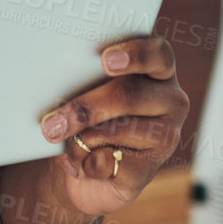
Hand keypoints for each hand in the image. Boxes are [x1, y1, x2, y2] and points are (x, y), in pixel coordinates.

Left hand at [37, 36, 187, 216]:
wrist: (81, 167)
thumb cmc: (85, 117)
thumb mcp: (82, 92)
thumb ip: (84, 81)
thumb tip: (62, 88)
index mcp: (157, 69)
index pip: (158, 54)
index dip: (135, 55)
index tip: (106, 60)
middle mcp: (170, 99)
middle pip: (128, 95)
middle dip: (85, 109)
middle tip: (52, 124)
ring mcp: (167, 136)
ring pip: (116, 131)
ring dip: (79, 141)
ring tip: (67, 145)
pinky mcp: (151, 169)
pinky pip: (112, 163)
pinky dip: (87, 165)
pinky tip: (85, 165)